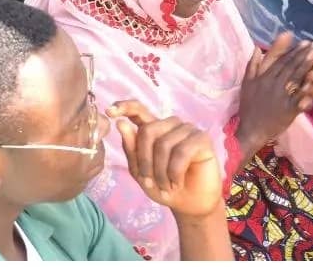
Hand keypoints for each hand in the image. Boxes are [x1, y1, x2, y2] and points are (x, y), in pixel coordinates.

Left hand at [110, 100, 222, 218]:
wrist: (189, 205)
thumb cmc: (164, 187)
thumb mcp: (141, 173)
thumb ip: (132, 150)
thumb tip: (121, 124)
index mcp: (153, 128)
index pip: (138, 110)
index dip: (125, 107)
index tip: (109, 112)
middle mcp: (170, 124)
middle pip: (148, 131)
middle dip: (145, 161)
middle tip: (149, 182)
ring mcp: (187, 129)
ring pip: (164, 144)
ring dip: (161, 172)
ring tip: (166, 186)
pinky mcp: (202, 138)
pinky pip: (182, 152)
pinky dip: (175, 173)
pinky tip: (177, 183)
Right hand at [236, 34, 312, 149]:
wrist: (251, 129)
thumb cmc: (249, 105)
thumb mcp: (247, 82)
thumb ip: (253, 64)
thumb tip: (258, 47)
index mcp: (264, 77)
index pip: (282, 61)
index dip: (294, 51)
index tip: (306, 43)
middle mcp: (274, 85)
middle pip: (292, 68)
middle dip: (305, 55)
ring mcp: (283, 97)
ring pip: (298, 80)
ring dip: (310, 68)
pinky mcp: (290, 110)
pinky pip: (301, 98)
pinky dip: (310, 90)